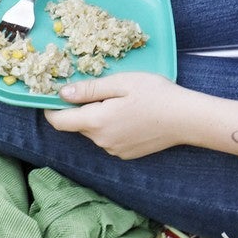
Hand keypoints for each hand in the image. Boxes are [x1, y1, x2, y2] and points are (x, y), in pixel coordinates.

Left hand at [44, 71, 199, 158]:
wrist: (186, 119)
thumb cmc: (155, 94)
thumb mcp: (120, 83)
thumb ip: (88, 89)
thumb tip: (61, 94)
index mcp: (96, 122)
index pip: (59, 121)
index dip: (50, 108)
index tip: (53, 94)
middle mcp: (102, 141)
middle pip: (77, 125)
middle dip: (79, 108)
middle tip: (98, 89)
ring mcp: (115, 150)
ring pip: (93, 132)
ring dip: (96, 117)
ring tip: (119, 100)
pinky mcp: (126, 154)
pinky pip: (108, 139)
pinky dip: (110, 126)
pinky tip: (129, 114)